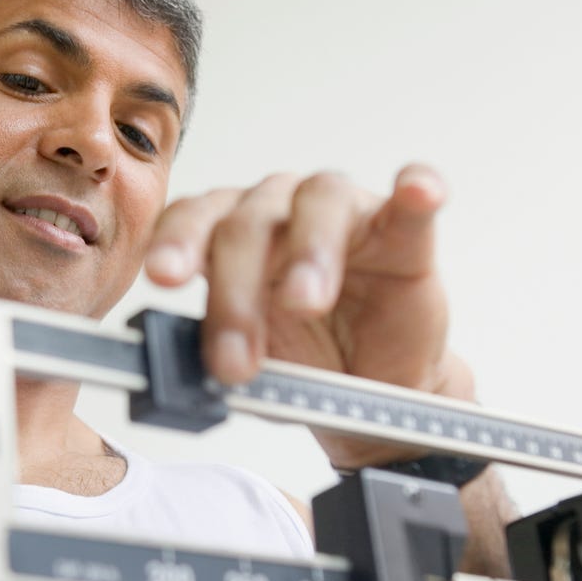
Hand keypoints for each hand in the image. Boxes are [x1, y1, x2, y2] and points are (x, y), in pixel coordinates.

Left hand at [144, 165, 475, 467]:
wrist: (370, 389)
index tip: (164, 277)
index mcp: (227, 236)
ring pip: (319, 203)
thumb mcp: (250, 367)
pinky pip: (411, 202)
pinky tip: (416, 192)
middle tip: (234, 357)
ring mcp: (343, 216)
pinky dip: (416, 191)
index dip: (176, 243)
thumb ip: (215, 355)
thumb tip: (174, 374)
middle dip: (237, 292)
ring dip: (309, 252)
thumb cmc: (304, 363)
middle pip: (249, 223)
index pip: (193, 219)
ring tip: (304, 303)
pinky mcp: (403, 233)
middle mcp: (280, 211)